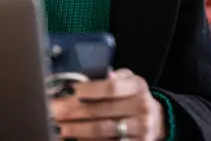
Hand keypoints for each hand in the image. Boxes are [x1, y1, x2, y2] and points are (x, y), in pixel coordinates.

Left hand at [50, 69, 166, 139]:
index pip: (112, 88)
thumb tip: (105, 75)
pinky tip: (74, 138)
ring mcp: (139, 130)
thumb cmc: (132, 98)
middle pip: (101, 110)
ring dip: (76, 129)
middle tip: (55, 111)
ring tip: (59, 127)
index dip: (90, 89)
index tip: (72, 90)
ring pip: (101, 130)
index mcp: (138, 87)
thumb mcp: (130, 81)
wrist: (155, 121)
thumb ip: (116, 77)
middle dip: (73, 111)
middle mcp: (141, 108)